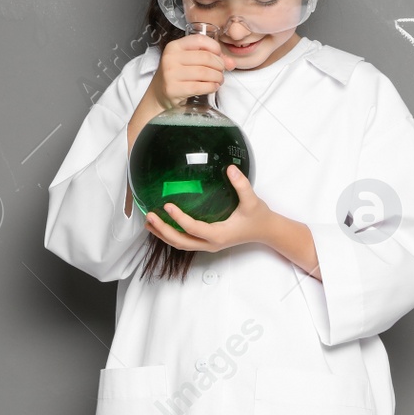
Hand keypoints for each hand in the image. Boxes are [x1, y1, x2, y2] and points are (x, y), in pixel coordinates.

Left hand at [145, 164, 274, 252]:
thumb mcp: (252, 201)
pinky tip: (162, 225)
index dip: (179, 218)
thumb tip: (229, 169)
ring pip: (180, 244)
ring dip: (163, 234)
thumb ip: (241, 185)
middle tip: (150, 216)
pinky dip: (171, 234)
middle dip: (163, 230)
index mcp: (219, 235)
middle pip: (181, 242)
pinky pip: (185, 241)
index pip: (194, 229)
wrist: (265, 231)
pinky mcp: (206, 242)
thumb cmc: (258, 217)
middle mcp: (211, 244)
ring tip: (148, 222)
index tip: (167, 205)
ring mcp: (208, 245)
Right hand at [149, 32, 234, 109]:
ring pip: (204, 73)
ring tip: (219, 80)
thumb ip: (210, 57)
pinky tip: (213, 87)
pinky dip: (211, 87)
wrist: (159, 93)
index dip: (214, 47)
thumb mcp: (189, 61)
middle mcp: (170, 58)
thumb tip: (231, 63)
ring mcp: (170, 74)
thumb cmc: (177, 74)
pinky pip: (200, 87)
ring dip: (217, 77)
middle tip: (222, 71)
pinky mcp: (173, 89)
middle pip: (205, 57)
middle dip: (219, 65)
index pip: (199, 40)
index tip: (219, 55)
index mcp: (174, 46)